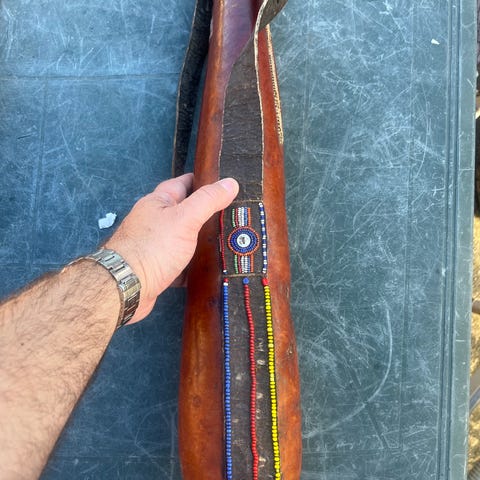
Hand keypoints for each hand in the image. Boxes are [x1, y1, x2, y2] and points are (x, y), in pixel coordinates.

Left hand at [105, 174, 238, 322]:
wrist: (126, 287)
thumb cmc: (152, 247)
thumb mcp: (185, 218)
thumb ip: (207, 200)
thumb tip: (231, 182)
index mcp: (159, 202)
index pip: (184, 183)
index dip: (204, 181)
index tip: (225, 184)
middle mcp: (155, 221)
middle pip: (185, 212)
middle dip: (207, 214)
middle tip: (233, 216)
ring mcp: (156, 246)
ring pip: (185, 239)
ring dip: (202, 241)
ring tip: (228, 241)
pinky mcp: (158, 268)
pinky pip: (182, 264)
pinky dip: (194, 266)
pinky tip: (210, 269)